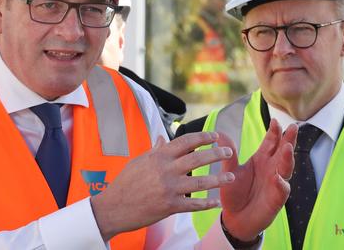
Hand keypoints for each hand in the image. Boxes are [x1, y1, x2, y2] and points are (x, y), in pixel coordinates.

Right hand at [90, 131, 235, 240]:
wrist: (113, 207)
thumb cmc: (124, 183)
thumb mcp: (138, 162)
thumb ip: (154, 151)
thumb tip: (161, 139)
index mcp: (159, 156)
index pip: (186, 141)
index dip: (203, 137)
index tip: (215, 136)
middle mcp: (166, 170)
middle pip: (198, 158)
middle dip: (216, 154)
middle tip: (229, 152)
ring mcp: (169, 188)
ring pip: (200, 181)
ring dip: (219, 179)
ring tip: (231, 177)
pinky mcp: (170, 206)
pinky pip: (193, 204)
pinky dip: (206, 204)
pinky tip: (216, 203)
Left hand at [220, 119, 297, 241]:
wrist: (235, 218)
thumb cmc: (235, 192)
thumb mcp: (229, 171)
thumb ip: (228, 154)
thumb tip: (220, 134)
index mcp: (261, 159)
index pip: (271, 142)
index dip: (274, 131)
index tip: (275, 121)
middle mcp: (272, 168)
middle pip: (284, 151)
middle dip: (289, 139)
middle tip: (293, 127)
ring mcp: (276, 183)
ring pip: (286, 168)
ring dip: (288, 158)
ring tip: (287, 147)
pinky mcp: (277, 199)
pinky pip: (282, 190)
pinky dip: (281, 184)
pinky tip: (278, 178)